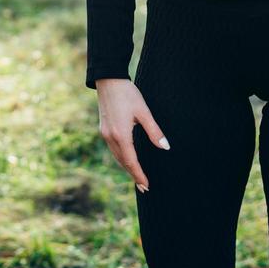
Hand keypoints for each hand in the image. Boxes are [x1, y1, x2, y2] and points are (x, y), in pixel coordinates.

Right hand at [95, 78, 169, 192]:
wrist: (108, 80)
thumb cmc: (127, 94)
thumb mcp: (144, 112)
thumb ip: (154, 131)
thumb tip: (165, 147)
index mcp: (121, 135)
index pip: (131, 161)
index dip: (139, 175)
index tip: (146, 186)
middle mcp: (110, 137)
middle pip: (123, 162)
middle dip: (133, 174)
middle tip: (144, 187)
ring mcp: (105, 133)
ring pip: (117, 156)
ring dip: (127, 167)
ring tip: (136, 176)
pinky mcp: (103, 129)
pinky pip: (113, 149)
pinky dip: (121, 157)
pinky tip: (127, 158)